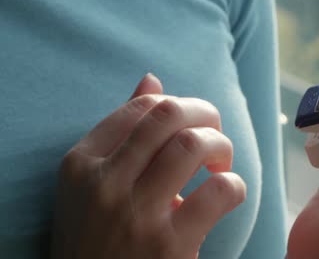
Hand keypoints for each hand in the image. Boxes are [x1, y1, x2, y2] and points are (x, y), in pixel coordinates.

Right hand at [51, 74, 245, 258]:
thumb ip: (121, 132)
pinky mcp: (169, 246)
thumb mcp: (92, 182)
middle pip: (170, 115)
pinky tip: (227, 193)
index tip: (189, 123)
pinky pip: (218, 192)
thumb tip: (152, 78)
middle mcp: (104, 184)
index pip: (141, 106)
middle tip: (214, 132)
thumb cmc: (99, 234)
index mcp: (81, 164)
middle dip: (206, 113)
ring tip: (219, 164)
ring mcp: (136, 215)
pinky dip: (234, 185)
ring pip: (194, 144)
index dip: (177, 105)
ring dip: (221, 146)